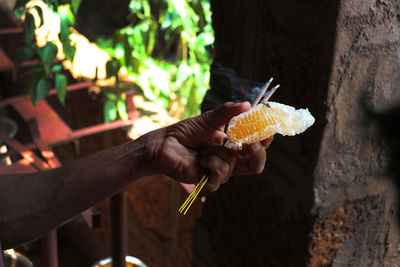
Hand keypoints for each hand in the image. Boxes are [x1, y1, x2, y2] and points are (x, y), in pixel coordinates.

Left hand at [142, 102, 272, 190]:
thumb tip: (247, 104)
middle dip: (258, 153)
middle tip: (252, 143)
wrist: (165, 143)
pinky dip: (209, 162)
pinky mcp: (209, 182)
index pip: (256, 148)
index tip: (267, 131)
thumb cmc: (186, 132)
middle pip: (256, 165)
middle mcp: (230, 162)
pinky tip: (199, 159)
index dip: (265, 141)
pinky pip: (220, 174)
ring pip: (232, 165)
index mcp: (233, 148)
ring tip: (202, 149)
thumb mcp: (210, 119)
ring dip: (216, 152)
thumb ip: (228, 112)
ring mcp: (220, 173)